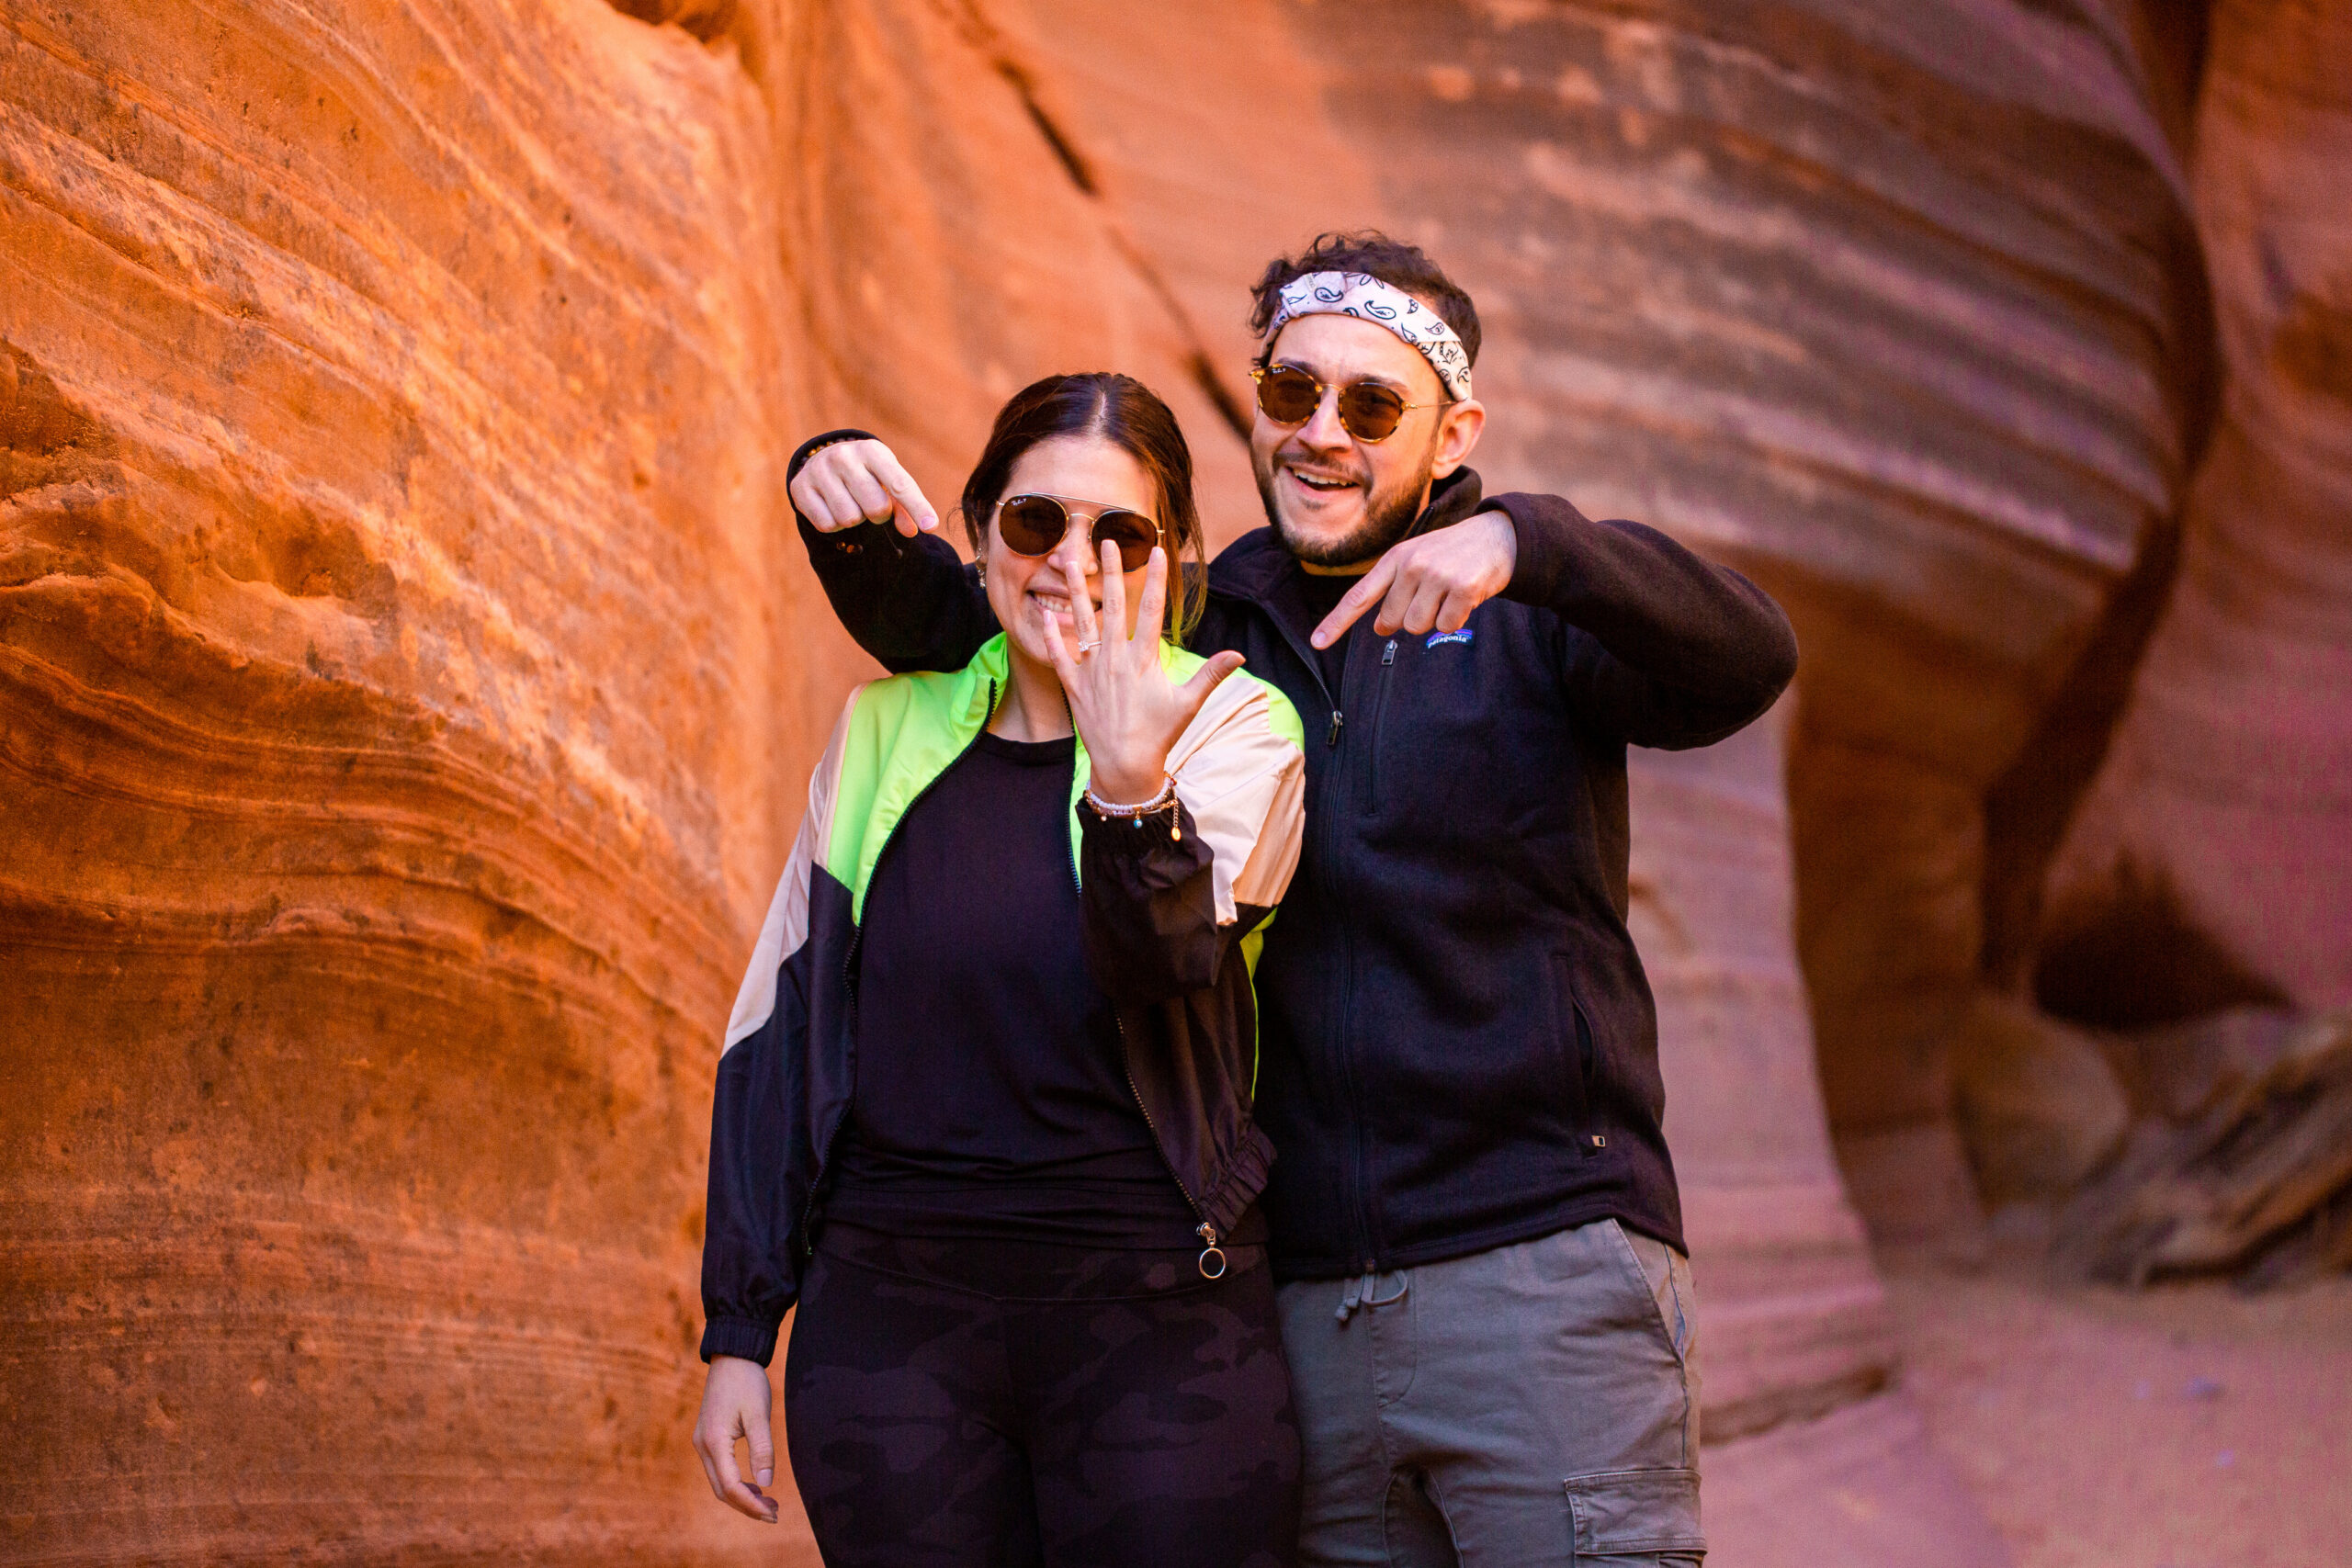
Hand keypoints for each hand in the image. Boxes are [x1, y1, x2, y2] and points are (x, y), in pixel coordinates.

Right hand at [692, 1354, 779, 1522]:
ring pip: (719, 1483)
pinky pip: (719, 1471)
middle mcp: (702, 1446)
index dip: (752, 1505)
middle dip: (747, 1507)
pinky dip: (736, 1483)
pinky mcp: (707, 1438)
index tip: (773, 1513)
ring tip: (769, 1504)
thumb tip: (766, 1483)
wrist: (732, 1357)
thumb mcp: (758, 1414)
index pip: (731, 1486)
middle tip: (775, 1514)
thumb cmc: (747, 1382)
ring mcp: (702, 1443)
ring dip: (742, 1497)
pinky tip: (756, 1486)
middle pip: (722, 1491)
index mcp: (714, 1442)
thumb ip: (762, 1449)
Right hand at [789, 437, 938, 536]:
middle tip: (872, 505)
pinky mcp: (800, 488)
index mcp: (872, 451)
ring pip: (850, 519)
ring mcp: (819, 470)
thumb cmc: (866, 473)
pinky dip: (834, 525)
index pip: (900, 484)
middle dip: (879, 515)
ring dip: (855, 520)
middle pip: (875, 509)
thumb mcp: (887, 480)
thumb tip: (912, 531)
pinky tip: (832, 507)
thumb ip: (903, 506)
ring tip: (850, 503)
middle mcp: (844, 456)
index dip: (918, 508)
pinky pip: (827, 525)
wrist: (821, 459)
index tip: (932, 527)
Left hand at [1042, 542, 1244, 803]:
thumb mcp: (1188, 704)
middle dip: (1110, 571)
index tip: (1157, 552)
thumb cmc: (1159, 734)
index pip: (1151, 609)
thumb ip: (1211, 674)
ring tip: (1066, 562)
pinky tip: (1045, 614)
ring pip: (1081, 622)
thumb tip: (1239, 655)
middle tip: (1108, 541)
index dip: (1155, 579)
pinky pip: (1060, 656)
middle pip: (1112, 605)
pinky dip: (1050, 636)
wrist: (1124, 765)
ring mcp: (1092, 671)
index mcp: (1143, 659)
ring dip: (1074, 591)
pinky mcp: (1074, 686)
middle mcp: (1115, 659)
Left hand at [1310, 509, 1516, 647]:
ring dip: (1434, 619)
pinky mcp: (1463, 588)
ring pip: (1419, 626)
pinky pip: (1447, 625)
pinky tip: (1465, 597)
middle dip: (1410, 617)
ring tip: (1448, 594)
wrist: (1498, 536)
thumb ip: (1394, 590)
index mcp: (1395, 558)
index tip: (1317, 642)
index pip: (1359, 596)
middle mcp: (1412, 565)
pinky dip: (1456, 618)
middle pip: (1392, 620)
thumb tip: (1380, 627)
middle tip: (1431, 595)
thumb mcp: (1417, 560)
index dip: (1337, 622)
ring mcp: (1437, 575)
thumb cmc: (1451, 553)